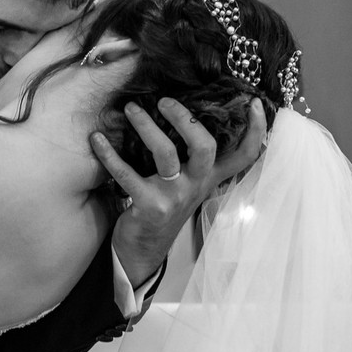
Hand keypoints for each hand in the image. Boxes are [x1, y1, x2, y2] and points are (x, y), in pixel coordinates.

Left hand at [90, 98, 266, 286]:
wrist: (143, 250)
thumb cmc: (163, 208)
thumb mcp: (186, 186)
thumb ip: (192, 161)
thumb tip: (186, 117)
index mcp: (209, 178)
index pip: (244, 157)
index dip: (255, 131)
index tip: (255, 103)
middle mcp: (196, 186)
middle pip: (204, 147)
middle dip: (186, 119)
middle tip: (164, 101)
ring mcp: (174, 197)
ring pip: (166, 154)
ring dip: (146, 127)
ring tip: (130, 109)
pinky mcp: (149, 206)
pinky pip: (127, 174)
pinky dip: (109, 154)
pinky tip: (96, 139)